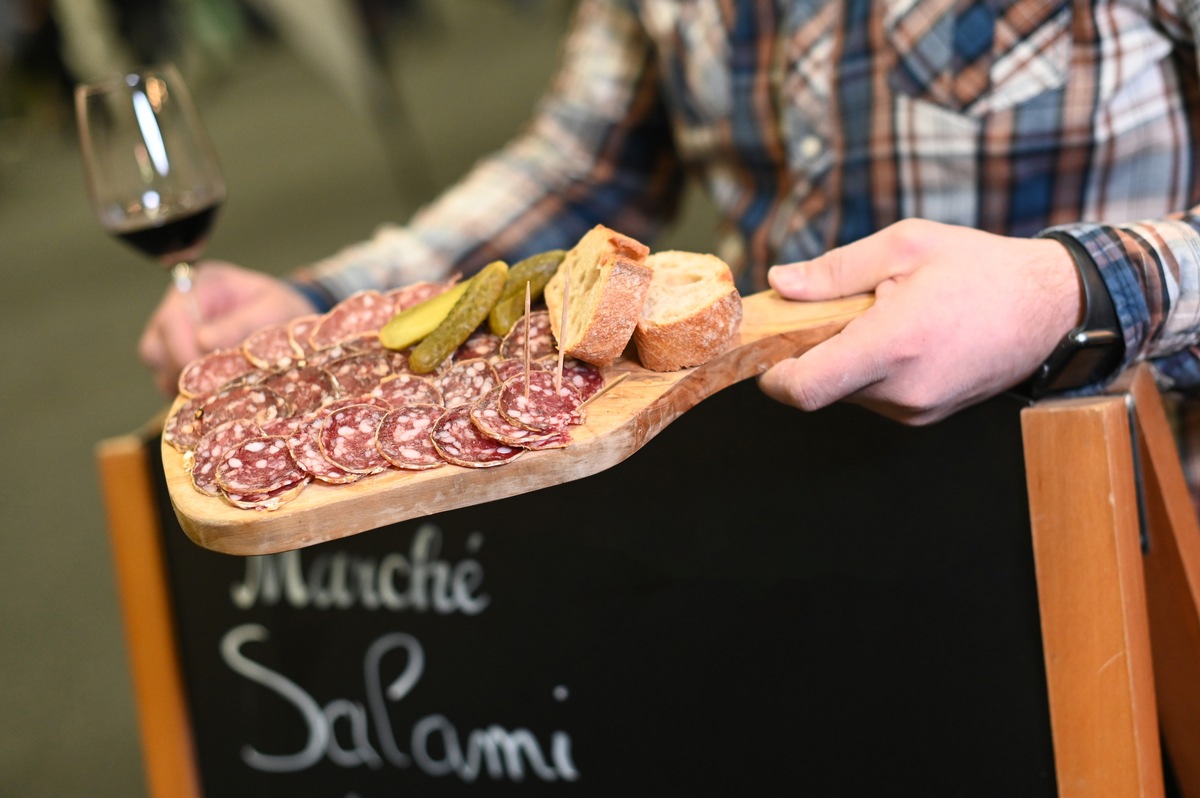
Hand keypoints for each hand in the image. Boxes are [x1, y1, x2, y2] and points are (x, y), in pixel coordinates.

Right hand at [139, 260, 316, 395]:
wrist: (288, 318)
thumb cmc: (281, 309)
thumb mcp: (273, 309)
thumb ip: (241, 323)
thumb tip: (204, 341)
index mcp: (201, 285)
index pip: (172, 320)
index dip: (182, 351)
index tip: (206, 375)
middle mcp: (180, 306)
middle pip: (154, 346)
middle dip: (181, 372)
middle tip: (212, 389)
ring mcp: (175, 332)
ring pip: (157, 365)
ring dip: (181, 383)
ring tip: (215, 392)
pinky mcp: (178, 354)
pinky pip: (167, 378)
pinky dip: (185, 390)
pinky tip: (212, 394)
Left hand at [758, 219, 1082, 424]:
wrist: (1051, 308)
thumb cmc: (982, 270)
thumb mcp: (904, 246)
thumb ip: (835, 270)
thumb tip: (781, 284)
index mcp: (893, 346)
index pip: (804, 388)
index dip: (771, 374)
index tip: (766, 348)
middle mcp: (902, 390)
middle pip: (820, 386)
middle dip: (814, 350)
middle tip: (841, 309)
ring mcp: (915, 410)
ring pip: (846, 391)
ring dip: (846, 358)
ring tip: (886, 318)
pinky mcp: (924, 417)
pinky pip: (874, 396)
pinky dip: (871, 370)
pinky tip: (905, 338)